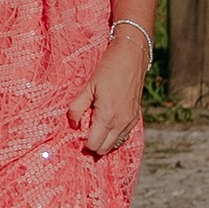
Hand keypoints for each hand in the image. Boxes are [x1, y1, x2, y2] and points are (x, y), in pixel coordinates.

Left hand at [68, 23, 147, 159]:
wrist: (131, 57)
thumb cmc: (108, 69)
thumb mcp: (88, 86)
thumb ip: (77, 107)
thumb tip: (73, 124)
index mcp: (107, 116)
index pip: (93, 144)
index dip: (83, 143)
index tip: (77, 134)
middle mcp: (120, 123)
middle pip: (103, 149)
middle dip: (92, 145)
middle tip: (84, 132)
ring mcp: (130, 121)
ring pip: (114, 145)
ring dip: (103, 141)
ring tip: (95, 128)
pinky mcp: (135, 118)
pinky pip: (123, 136)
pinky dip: (114, 136)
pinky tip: (107, 124)